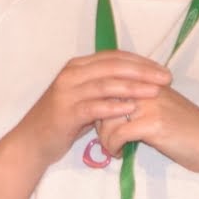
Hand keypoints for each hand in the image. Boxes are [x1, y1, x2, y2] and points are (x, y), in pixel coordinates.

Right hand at [14, 50, 172, 166]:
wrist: (33, 141)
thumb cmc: (62, 119)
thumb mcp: (83, 97)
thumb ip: (104, 86)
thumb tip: (136, 82)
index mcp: (77, 67)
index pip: (114, 57)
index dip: (140, 61)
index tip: (162, 69)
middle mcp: (71, 75)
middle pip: (112, 67)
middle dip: (142, 71)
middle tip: (165, 78)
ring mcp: (67, 93)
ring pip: (105, 84)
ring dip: (133, 87)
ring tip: (154, 92)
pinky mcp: (66, 112)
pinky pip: (94, 107)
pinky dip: (114, 107)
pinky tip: (132, 108)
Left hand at [95, 82, 198, 176]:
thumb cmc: (187, 132)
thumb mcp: (160, 110)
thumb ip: (136, 104)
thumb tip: (104, 110)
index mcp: (149, 82)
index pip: (110, 83)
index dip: (97, 103)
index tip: (96, 120)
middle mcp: (149, 89)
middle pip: (104, 99)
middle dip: (97, 121)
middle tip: (103, 137)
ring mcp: (152, 105)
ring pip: (107, 117)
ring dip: (104, 137)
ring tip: (111, 147)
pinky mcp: (154, 124)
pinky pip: (118, 133)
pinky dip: (113, 146)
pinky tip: (118, 153)